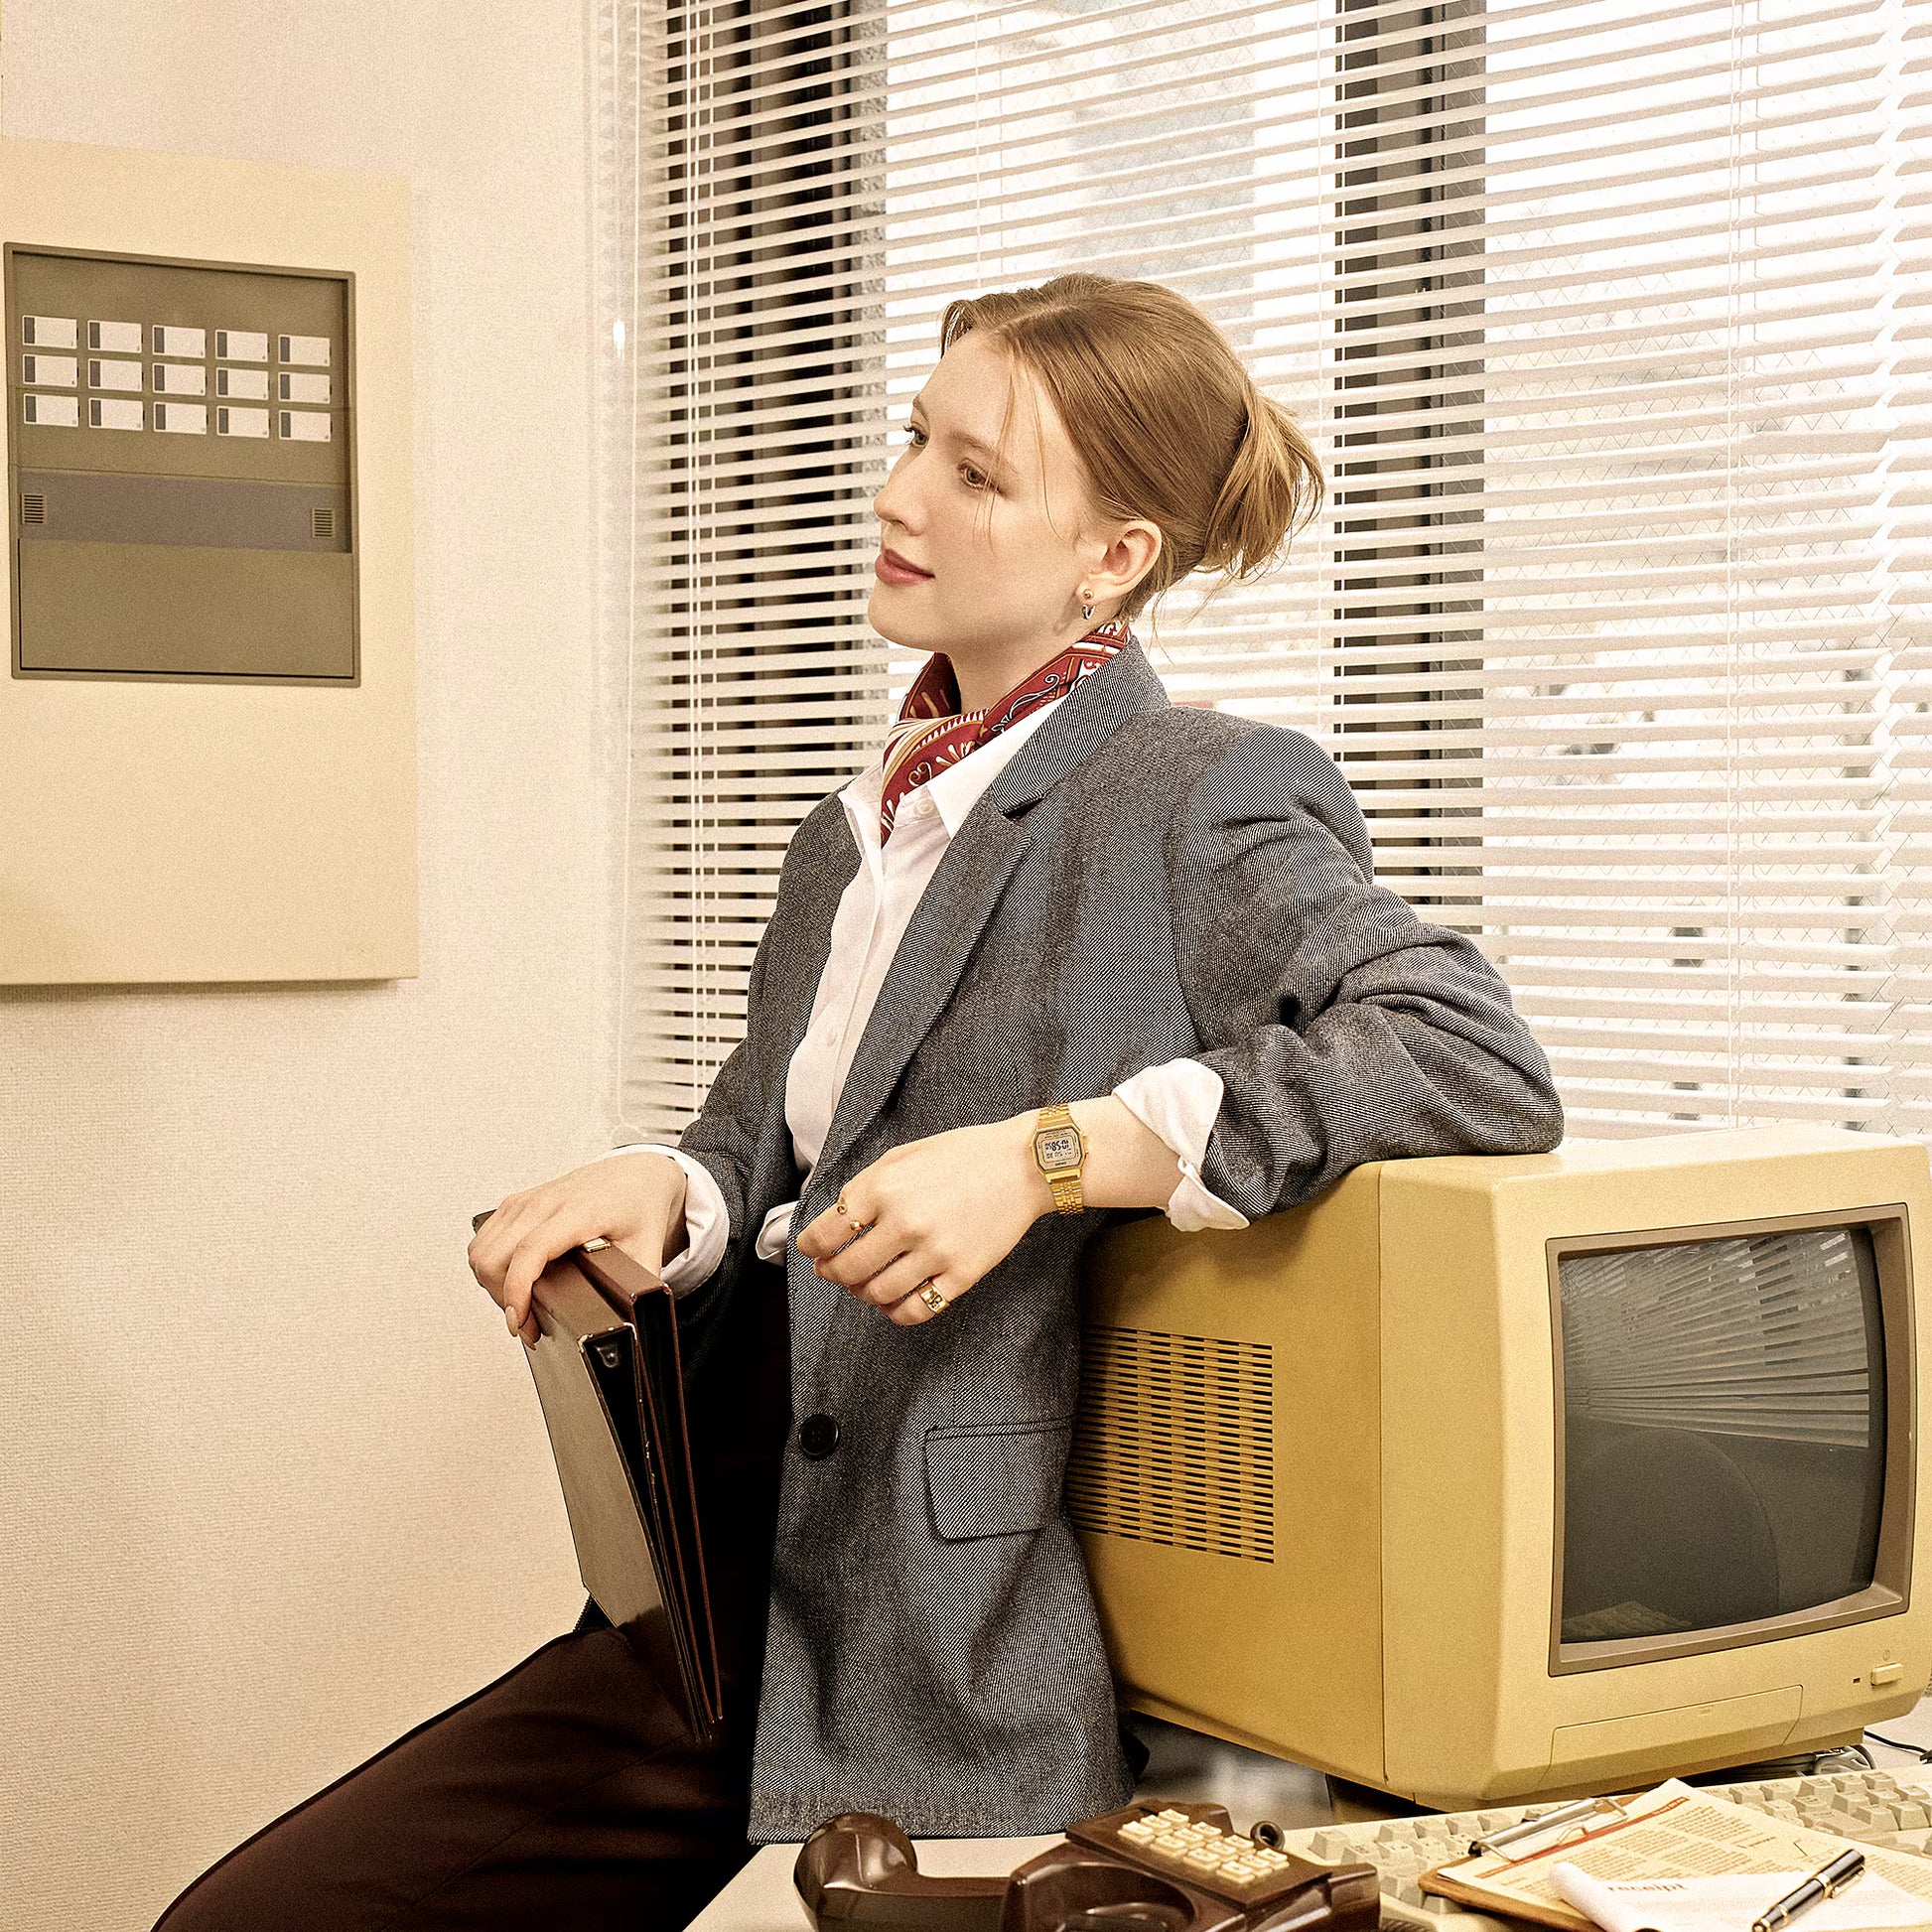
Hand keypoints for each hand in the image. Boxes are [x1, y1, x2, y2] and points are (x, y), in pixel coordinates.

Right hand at [467, 1151, 689, 1346]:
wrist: (635, 1173)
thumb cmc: (639, 1206)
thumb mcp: (649, 1248)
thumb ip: (639, 1287)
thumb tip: (630, 1321)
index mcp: (580, 1212)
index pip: (531, 1251)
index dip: (517, 1291)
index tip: (520, 1321)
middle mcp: (545, 1202)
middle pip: (494, 1256)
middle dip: (503, 1298)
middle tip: (528, 1322)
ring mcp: (526, 1200)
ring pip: (480, 1251)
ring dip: (491, 1285)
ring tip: (520, 1304)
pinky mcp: (515, 1203)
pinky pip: (482, 1240)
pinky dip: (489, 1267)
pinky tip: (510, 1280)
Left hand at [796, 1117, 1052, 1325]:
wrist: (1023, 1165)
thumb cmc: (962, 1155)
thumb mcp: (902, 1156)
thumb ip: (865, 1187)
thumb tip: (834, 1221)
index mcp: (883, 1187)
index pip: (824, 1234)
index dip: (810, 1248)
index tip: (812, 1251)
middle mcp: (905, 1222)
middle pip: (846, 1270)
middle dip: (831, 1274)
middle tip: (832, 1270)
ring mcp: (935, 1252)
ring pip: (877, 1294)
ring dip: (862, 1294)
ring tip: (865, 1284)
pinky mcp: (961, 1275)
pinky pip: (915, 1310)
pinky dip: (896, 1312)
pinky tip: (894, 1300)